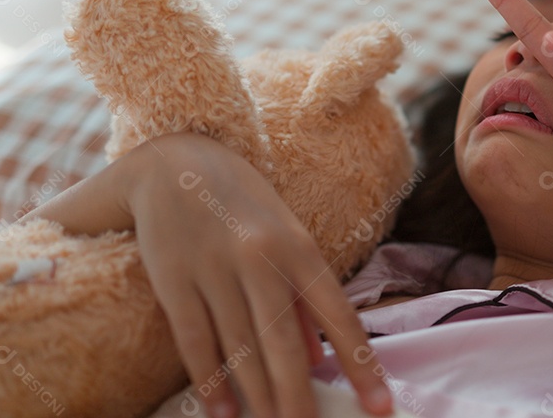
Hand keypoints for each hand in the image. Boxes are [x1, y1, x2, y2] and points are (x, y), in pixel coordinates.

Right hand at [122, 133, 391, 417]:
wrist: (175, 161)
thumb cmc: (243, 206)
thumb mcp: (286, 238)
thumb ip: (303, 299)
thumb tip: (322, 360)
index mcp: (298, 247)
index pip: (339, 315)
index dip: (362, 363)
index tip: (378, 405)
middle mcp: (260, 259)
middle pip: (285, 344)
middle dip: (301, 398)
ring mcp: (215, 269)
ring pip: (241, 348)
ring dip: (260, 398)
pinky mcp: (173, 279)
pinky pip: (195, 340)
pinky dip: (210, 381)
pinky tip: (224, 414)